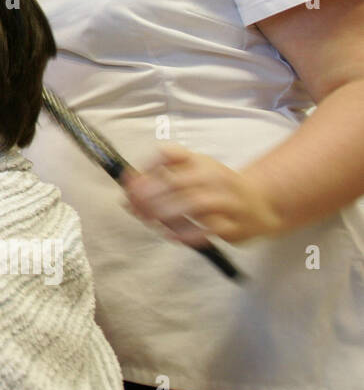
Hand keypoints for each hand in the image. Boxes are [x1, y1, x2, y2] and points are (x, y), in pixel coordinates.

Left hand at [122, 143, 282, 244]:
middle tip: (134, 206)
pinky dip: (187, 233)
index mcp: (199, 162)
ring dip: (167, 212)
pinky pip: (210, 228)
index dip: (149, 165)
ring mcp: (228, 200)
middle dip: (151, 194)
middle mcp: (214, 177)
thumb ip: (160, 183)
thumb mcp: (192, 177)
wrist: (262, 205)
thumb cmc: (216, 190)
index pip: (171, 154)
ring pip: (195, 204)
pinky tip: (170, 235)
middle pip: (179, 181)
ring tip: (150, 220)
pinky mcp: (235, 224)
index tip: (132, 181)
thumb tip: (127, 192)